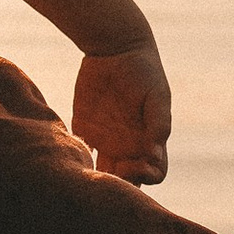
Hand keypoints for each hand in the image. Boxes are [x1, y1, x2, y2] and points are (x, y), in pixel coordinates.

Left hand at [71, 38, 170, 186]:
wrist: (115, 48)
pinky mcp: (84, 129)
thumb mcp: (157, 95)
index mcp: (150, 140)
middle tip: (107, 175)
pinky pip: (80, 153)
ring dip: (97, 179)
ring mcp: (106, 140)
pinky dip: (77, 160)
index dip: (146, 177)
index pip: (154, 174)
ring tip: (87, 175)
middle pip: (127, 180)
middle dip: (120, 185)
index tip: (134, 165)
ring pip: (102, 172)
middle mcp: (129, 145)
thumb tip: (155, 154)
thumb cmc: (144, 70)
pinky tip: (74, 156)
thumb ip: (159, 123)